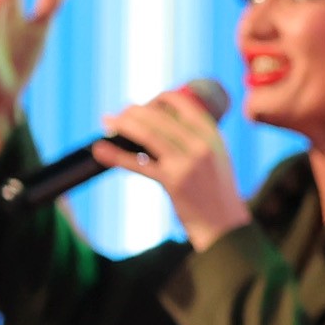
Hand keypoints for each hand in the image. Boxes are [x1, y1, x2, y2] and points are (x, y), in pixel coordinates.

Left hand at [97, 85, 249, 250]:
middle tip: (117, 115)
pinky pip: (138, 164)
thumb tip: (161, 125)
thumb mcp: (214, 158)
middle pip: (160, 116)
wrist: (225, 225)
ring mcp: (187, 163)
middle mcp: (201, 144)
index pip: (182, 103)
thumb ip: (194, 140)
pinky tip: (100, 150)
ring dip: (123, 124)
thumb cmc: (215, 192)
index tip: (144, 105)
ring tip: (107, 122)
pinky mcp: (173, 181)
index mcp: (212, 135)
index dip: (159, 99)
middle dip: (133, 111)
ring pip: (147, 134)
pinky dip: (115, 155)